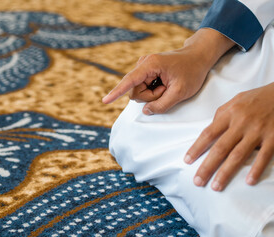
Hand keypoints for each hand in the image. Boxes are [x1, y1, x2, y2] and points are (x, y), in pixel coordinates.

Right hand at [102, 28, 234, 114]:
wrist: (198, 57)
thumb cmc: (192, 71)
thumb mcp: (181, 92)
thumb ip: (162, 104)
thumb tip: (145, 111)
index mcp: (150, 65)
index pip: (130, 81)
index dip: (116, 92)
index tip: (105, 101)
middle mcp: (143, 64)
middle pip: (135, 91)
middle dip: (150, 97)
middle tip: (167, 90)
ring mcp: (143, 67)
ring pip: (138, 91)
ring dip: (153, 95)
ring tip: (167, 86)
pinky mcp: (145, 72)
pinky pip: (142, 88)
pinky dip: (153, 91)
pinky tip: (163, 85)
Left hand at [185, 83, 273, 190]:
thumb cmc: (256, 98)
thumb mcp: (235, 101)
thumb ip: (221, 116)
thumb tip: (210, 132)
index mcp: (229, 114)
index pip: (208, 134)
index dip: (196, 148)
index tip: (187, 161)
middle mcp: (241, 124)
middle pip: (220, 148)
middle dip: (207, 166)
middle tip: (198, 181)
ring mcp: (258, 132)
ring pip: (238, 155)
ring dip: (226, 173)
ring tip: (216, 186)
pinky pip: (264, 156)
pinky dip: (256, 169)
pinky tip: (248, 181)